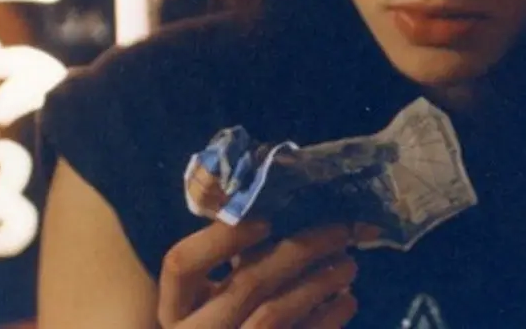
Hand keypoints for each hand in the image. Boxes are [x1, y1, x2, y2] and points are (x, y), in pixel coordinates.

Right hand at [156, 221, 361, 328]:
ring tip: (349, 264)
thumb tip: (283, 208)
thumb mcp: (213, 297)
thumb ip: (232, 260)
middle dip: (298, 252)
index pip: (182, 263)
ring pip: (274, 314)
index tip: (266, 220)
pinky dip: (328, 318)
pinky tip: (346, 300)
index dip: (223, 238)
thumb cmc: (225, 323)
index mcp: (175, 307)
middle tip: (339, 233)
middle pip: (245, 284)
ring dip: (319, 283)